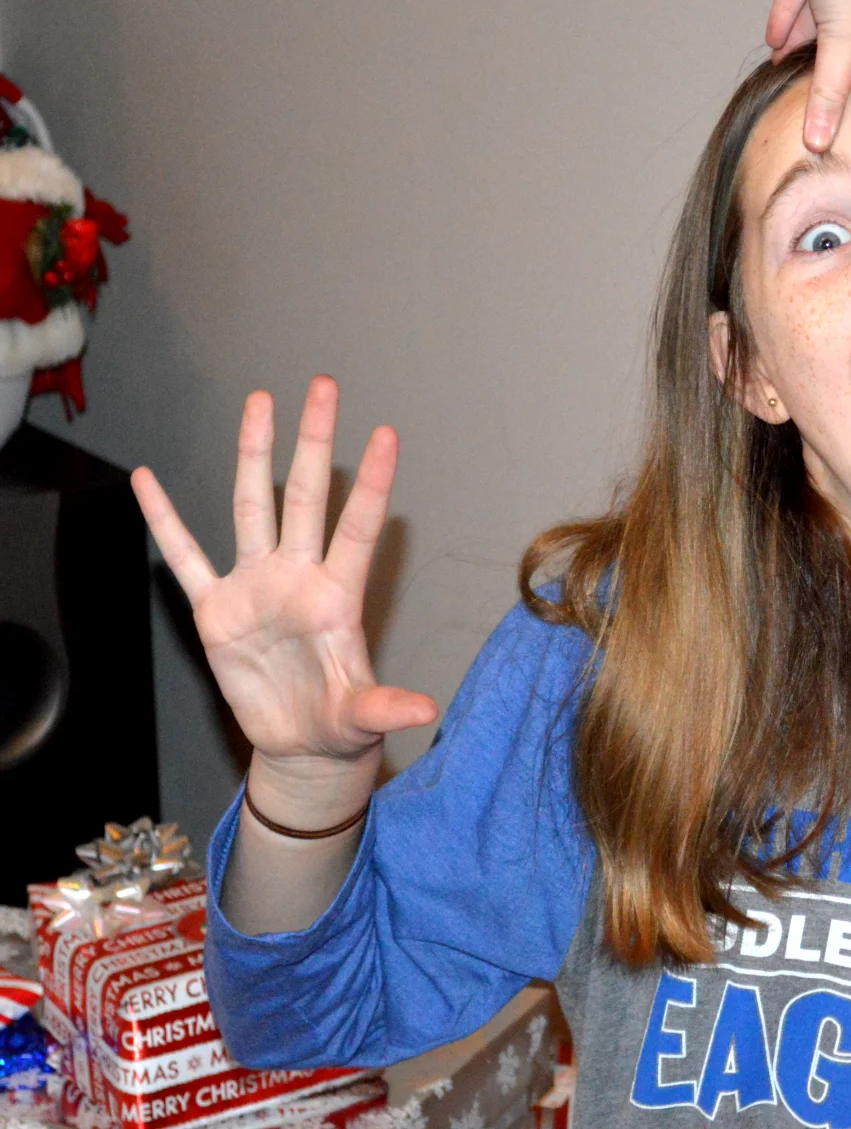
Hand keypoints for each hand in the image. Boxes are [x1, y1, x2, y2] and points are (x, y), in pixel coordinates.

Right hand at [131, 377, 435, 825]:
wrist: (300, 744)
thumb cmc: (340, 723)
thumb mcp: (363, 717)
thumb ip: (386, 708)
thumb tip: (424, 711)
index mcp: (338, 596)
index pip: (359, 528)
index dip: (372, 484)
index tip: (387, 433)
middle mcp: (298, 577)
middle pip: (306, 496)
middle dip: (313, 442)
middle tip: (324, 385)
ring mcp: (255, 586)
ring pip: (251, 506)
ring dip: (253, 455)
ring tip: (258, 400)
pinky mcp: (214, 610)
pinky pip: (185, 557)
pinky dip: (164, 520)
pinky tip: (147, 478)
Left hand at [770, 0, 850, 150]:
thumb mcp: (845, 40)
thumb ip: (832, 90)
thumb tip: (820, 139)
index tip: (846, 89)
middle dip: (825, 52)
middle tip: (806, 83)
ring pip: (829, 5)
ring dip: (803, 34)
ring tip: (784, 64)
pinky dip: (792, 9)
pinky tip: (775, 36)